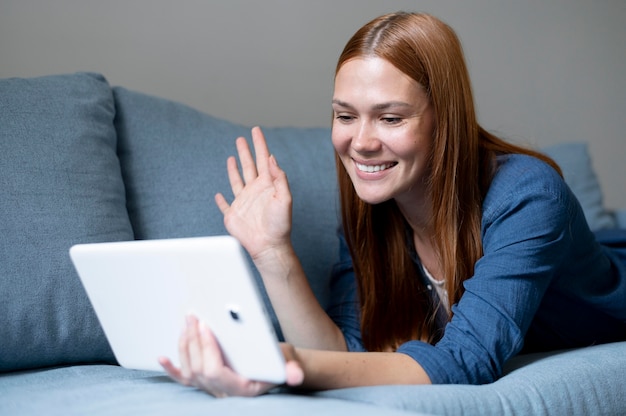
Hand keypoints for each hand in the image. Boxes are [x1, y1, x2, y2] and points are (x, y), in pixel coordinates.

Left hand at [159, 315, 303, 396]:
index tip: (206, 327)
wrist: (277, 369)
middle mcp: (223, 392)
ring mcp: (212, 389)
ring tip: (186, 324)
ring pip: (189, 371)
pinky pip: (185, 379)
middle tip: (193, 317)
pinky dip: (172, 369)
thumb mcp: (290, 363)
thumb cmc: (280, 364)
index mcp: (240, 389)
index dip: (207, 349)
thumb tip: (295, 375)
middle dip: (194, 341)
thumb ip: (293, 370)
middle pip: (198, 369)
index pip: (214, 372)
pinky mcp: (206, 382)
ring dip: (185, 346)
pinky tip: (162, 358)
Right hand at [215, 127, 292, 260]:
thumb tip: (271, 159)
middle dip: (246, 151)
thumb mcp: (284, 198)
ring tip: (233, 156)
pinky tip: (219, 194)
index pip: (263, 160)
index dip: (260, 144)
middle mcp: (255, 191)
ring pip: (237, 180)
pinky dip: (221, 200)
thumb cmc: (280, 225)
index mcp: (268, 185)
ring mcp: (244, 202)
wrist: (269, 247)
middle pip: (249, 166)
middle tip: (242, 137)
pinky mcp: (234, 215)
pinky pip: (225, 205)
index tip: (256, 130)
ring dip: (234, 168)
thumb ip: (279, 178)